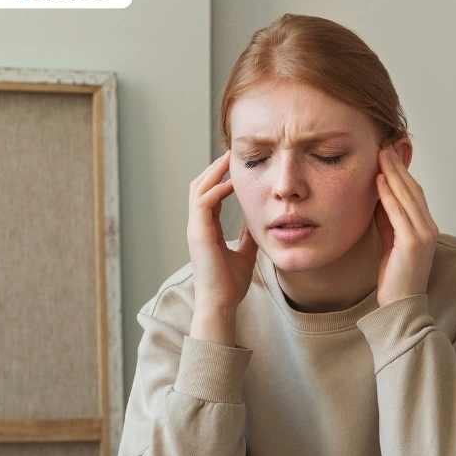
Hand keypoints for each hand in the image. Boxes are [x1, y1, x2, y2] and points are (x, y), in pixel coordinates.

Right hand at [187, 153, 257, 344]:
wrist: (221, 304)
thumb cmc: (230, 284)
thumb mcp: (245, 253)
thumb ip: (248, 237)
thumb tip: (259, 223)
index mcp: (206, 229)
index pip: (209, 195)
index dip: (220, 177)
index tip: (236, 164)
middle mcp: (198, 226)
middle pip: (199, 186)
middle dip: (214, 168)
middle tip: (232, 152)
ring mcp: (196, 229)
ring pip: (198, 190)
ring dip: (213, 172)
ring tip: (230, 158)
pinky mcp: (199, 235)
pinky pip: (203, 204)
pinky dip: (216, 190)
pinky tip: (232, 183)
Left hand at [374, 148, 438, 305]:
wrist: (402, 307)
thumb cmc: (395, 279)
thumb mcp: (390, 243)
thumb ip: (388, 221)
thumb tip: (378, 198)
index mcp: (426, 228)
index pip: (415, 194)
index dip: (402, 173)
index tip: (388, 156)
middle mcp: (429, 228)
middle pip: (414, 190)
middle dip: (398, 167)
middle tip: (384, 147)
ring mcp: (423, 235)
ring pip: (408, 197)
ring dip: (393, 174)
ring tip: (381, 155)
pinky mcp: (413, 243)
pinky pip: (399, 212)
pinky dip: (388, 195)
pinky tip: (379, 181)